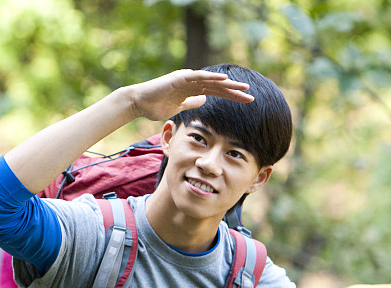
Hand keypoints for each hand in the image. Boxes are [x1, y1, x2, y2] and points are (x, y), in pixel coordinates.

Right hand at [124, 69, 253, 121]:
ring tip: (243, 88)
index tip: (246, 101)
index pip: (217, 92)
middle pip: (218, 86)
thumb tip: (204, 99)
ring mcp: (187, 78)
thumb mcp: (178, 107)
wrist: (139, 102)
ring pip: (212, 80)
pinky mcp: (180, 77)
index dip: (231, 96)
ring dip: (228, 84)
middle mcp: (192, 81)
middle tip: (251, 96)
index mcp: (193, 89)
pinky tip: (225, 78)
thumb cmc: (155, 106)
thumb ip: (191, 102)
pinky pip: (199, 77)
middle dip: (235, 91)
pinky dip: (212, 77)